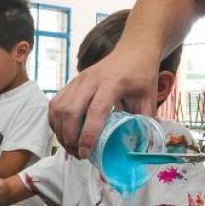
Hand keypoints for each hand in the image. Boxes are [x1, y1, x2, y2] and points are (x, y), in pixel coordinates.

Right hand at [48, 44, 161, 158]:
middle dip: (70, 137)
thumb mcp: (149, 98)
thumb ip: (144, 122)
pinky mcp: (71, 82)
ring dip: (61, 131)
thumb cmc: (141, 75)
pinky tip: (64, 133)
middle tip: (79, 154)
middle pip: (70, 110)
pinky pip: (55, 104)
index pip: (95, 110)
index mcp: (112, 83)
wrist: (132, 51)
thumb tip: (140, 149)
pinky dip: (55, 121)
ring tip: (71, 147)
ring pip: (58, 107)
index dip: (88, 134)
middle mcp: (90, 80)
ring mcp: (78, 80)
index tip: (86, 153)